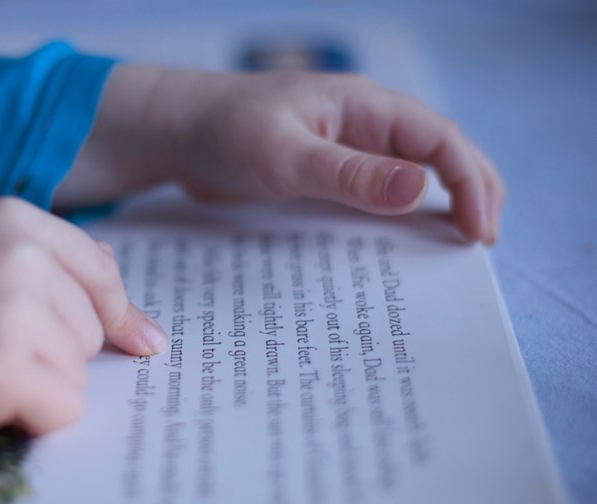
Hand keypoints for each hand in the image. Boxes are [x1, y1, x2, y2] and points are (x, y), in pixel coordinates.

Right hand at [0, 197, 166, 436]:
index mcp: (12, 219)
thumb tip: (142, 326)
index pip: (99, 268)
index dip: (115, 310)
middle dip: (53, 348)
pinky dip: (32, 414)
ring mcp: (13, 311)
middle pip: (91, 326)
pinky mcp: (5, 366)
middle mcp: (19, 256)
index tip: (137, 339)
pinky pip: (63, 406)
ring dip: (37, 380)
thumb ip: (55, 268)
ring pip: (78, 368)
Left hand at [62, 66, 502, 243]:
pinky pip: (370, 196)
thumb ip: (349, 175)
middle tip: (479, 245)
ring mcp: (343, 149)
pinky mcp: (322, 174)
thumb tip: (420, 191)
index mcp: (363, 106)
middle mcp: (362, 125)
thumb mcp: (285, 156)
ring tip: (452, 249)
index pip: (440, 139)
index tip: (477, 232)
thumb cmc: (222, 131)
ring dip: (435, 207)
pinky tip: (394, 250)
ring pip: (408, 176)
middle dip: (469, 193)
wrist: (173, 134)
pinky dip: (392, 220)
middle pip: (438, 154)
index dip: (469, 183)